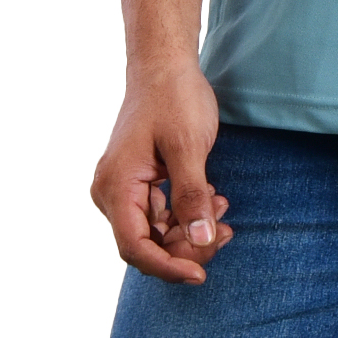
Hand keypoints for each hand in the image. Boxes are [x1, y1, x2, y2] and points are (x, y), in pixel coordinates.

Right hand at [90, 57, 234, 284]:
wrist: (164, 64)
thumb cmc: (174, 97)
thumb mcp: (188, 145)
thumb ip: (192, 195)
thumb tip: (201, 241)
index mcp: (116, 186)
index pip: (135, 247)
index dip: (168, 267)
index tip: (201, 273)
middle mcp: (111, 192)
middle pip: (145, 244)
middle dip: (185, 247)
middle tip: (225, 231)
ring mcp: (122, 187)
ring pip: (154, 232)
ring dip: (189, 230)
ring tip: (223, 209)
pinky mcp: (136, 181)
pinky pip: (158, 213)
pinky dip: (184, 213)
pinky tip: (212, 198)